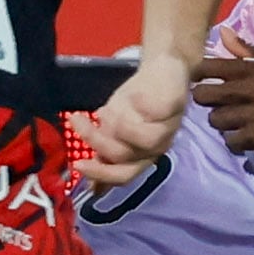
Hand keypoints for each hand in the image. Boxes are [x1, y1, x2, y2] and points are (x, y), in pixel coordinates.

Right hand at [70, 54, 189, 186]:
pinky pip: (161, 111)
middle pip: (128, 158)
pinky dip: (143, 104)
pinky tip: (132, 96)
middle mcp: (157, 147)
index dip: (99, 174)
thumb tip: (89, 185)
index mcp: (142, 155)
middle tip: (77, 123)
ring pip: (145, 140)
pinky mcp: (176, 105)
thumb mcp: (116, 127)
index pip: (123, 176)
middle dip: (98, 144)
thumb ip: (104, 152)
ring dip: (117, 126)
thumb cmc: (138, 102)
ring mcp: (169, 127)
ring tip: (103, 110)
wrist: (164, 69)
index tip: (76, 164)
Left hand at [190, 28, 253, 161]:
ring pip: (215, 120)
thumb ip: (247, 51)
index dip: (198, 74)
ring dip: (223, 124)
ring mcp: (251, 114)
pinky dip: (237, 141)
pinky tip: (248, 137)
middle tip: (219, 105)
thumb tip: (222, 32)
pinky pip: (231, 141)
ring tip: (237, 122)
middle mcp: (247, 89)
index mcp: (251, 68)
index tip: (201, 80)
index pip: (207, 66)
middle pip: (203, 95)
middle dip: (206, 101)